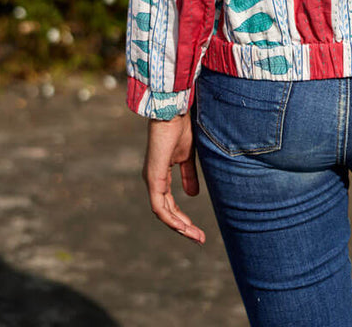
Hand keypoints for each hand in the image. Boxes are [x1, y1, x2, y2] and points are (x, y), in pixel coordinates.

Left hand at [142, 112, 205, 244]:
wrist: (173, 112)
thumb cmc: (180, 128)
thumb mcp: (188, 156)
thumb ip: (188, 175)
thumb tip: (192, 195)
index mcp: (160, 175)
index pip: (169, 204)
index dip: (182, 218)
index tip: (197, 230)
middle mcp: (153, 180)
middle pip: (166, 212)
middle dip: (183, 227)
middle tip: (199, 239)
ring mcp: (151, 180)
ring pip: (163, 213)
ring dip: (179, 226)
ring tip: (196, 236)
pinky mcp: (153, 177)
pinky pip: (159, 206)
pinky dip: (171, 218)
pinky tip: (182, 227)